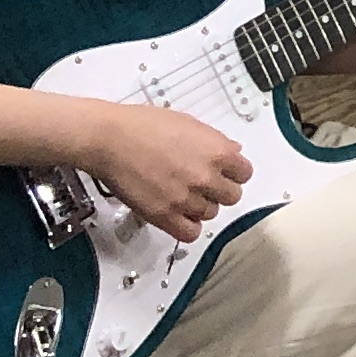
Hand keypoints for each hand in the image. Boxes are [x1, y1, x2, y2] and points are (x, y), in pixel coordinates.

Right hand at [74, 101, 251, 241]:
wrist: (110, 139)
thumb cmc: (144, 125)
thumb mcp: (189, 123)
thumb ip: (215, 141)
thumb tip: (234, 150)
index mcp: (217, 151)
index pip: (245, 173)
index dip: (234, 172)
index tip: (225, 172)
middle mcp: (206, 177)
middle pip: (232, 196)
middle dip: (220, 190)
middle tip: (204, 184)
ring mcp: (185, 199)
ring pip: (210, 214)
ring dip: (202, 206)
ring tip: (185, 195)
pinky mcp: (163, 216)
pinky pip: (189, 233)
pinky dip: (187, 226)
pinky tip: (179, 214)